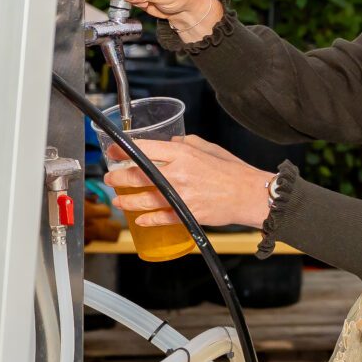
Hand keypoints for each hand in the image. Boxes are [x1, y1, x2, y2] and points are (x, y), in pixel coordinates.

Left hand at [112, 133, 273, 229]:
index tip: (112, 151)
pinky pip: (161, 218)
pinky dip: (147, 220)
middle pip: (139, 175)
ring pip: (145, 199)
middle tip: (110, 177)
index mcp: (183, 153)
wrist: (250, 194)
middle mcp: (179, 173)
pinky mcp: (187, 213)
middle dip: (119, 177)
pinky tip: (139, 219)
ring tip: (118, 200)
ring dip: (127, 200)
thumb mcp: (208, 148)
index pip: (144, 149)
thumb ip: (185, 142)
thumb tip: (169, 140)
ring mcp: (182, 196)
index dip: (123, 150)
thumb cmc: (232, 171)